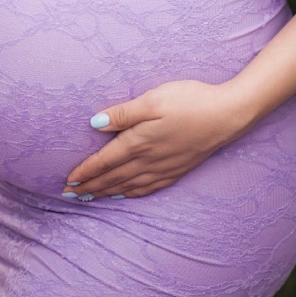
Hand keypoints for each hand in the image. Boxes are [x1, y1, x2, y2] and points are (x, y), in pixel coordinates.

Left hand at [63, 79, 246, 199]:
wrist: (226, 115)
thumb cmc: (189, 100)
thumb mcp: (154, 99)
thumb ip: (124, 112)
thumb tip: (95, 123)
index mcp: (140, 141)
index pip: (105, 160)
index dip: (85, 171)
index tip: (68, 180)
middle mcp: (149, 159)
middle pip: (113, 177)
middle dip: (90, 186)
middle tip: (69, 195)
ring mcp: (164, 167)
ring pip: (129, 185)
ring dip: (107, 192)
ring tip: (90, 197)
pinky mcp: (178, 169)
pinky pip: (148, 188)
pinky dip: (133, 193)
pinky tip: (127, 194)